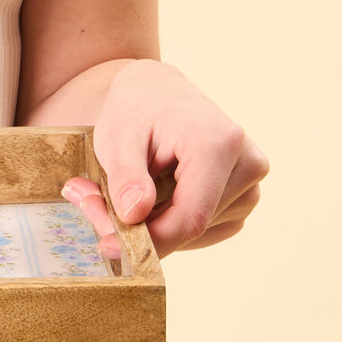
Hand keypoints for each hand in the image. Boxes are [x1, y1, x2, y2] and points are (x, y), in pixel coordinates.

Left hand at [61, 59, 268, 258]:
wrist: (158, 93)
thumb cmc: (136, 111)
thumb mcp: (117, 136)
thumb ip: (125, 175)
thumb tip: (135, 216)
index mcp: (219, 143)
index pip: (190, 215)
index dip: (151, 241)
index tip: (111, 247)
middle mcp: (247, 163)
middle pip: (192, 224)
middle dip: (140, 228)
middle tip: (92, 205)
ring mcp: (250, 183)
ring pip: (198, 232)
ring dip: (153, 225)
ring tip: (119, 193)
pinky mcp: (243, 198)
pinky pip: (205, 230)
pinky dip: (170, 223)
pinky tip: (149, 197)